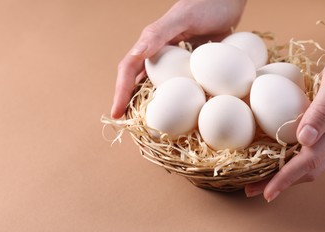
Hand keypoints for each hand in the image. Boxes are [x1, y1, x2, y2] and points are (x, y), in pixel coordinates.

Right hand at [111, 0, 245, 118]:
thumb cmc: (207, 3)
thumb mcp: (183, 17)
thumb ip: (159, 34)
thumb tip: (136, 54)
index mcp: (151, 42)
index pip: (128, 70)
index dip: (121, 92)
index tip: (116, 115)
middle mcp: (159, 54)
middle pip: (137, 81)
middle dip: (129, 102)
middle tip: (126, 126)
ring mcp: (175, 61)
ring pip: (155, 85)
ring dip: (148, 104)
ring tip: (146, 125)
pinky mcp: (190, 65)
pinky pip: (177, 85)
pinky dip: (172, 99)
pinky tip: (175, 112)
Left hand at [245, 29, 324, 201]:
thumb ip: (324, 108)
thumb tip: (304, 140)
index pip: (309, 160)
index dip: (285, 178)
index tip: (265, 192)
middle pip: (311, 168)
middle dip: (281, 182)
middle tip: (254, 189)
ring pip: (317, 163)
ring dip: (290, 174)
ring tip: (264, 179)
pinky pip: (321, 152)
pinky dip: (300, 161)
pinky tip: (285, 158)